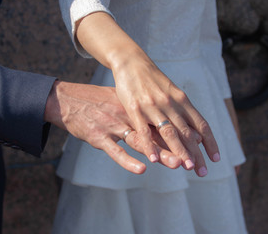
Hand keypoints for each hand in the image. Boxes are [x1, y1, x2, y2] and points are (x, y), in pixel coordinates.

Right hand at [44, 81, 181, 173]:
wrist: (68, 99)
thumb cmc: (95, 100)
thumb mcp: (119, 99)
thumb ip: (137, 109)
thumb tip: (154, 117)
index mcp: (135, 107)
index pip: (163, 120)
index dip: (181, 132)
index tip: (199, 143)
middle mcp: (128, 114)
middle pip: (156, 132)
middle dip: (177, 146)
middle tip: (194, 159)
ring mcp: (113, 125)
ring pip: (140, 141)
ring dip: (159, 153)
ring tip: (177, 163)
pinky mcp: (98, 136)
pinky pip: (115, 150)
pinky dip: (128, 159)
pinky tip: (141, 168)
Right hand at [112, 54, 219, 176]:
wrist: (131, 62)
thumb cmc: (152, 79)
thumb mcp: (171, 91)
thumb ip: (182, 110)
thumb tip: (195, 130)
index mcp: (181, 100)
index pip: (201, 124)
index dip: (210, 142)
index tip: (215, 158)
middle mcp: (171, 103)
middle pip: (188, 132)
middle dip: (197, 153)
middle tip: (202, 172)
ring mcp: (153, 106)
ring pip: (169, 132)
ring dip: (179, 151)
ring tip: (186, 167)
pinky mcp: (135, 108)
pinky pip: (144, 130)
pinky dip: (150, 146)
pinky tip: (154, 159)